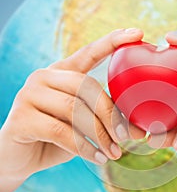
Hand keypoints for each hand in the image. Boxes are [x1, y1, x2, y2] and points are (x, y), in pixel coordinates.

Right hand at [0, 28, 144, 191]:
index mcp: (63, 73)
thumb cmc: (59, 137)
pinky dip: (83, 147)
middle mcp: (45, 77)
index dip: (112, 41)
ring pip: (74, 109)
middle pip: (87, 86)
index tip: (138, 33)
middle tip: (127, 136)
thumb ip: (105, 121)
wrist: (21, 158)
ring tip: (114, 153)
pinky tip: (97, 158)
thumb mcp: (84, 125)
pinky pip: (60, 131)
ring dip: (100, 134)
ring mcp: (29, 94)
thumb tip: (139, 131)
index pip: (89, 52)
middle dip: (111, 113)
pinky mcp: (21, 118)